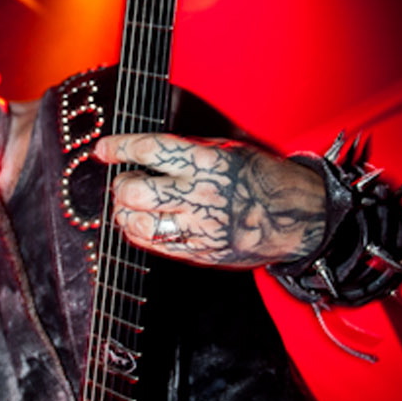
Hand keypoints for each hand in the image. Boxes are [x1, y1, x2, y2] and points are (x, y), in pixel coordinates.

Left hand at [95, 132, 326, 266]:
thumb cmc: (261, 177)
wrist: (298, 217)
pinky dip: (140, 234)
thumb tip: (142, 151)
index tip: (102, 148)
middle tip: (123, 182)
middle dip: (120, 186)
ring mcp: (201, 228)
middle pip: (136, 192)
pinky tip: (142, 223)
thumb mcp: (228, 150)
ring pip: (139, 225)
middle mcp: (201, 195)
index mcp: (209, 162)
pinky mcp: (202, 253)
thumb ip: (187, 151)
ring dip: (124, 213)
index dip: (119, 147)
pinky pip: (156, 246)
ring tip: (128, 205)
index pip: (150, 150)